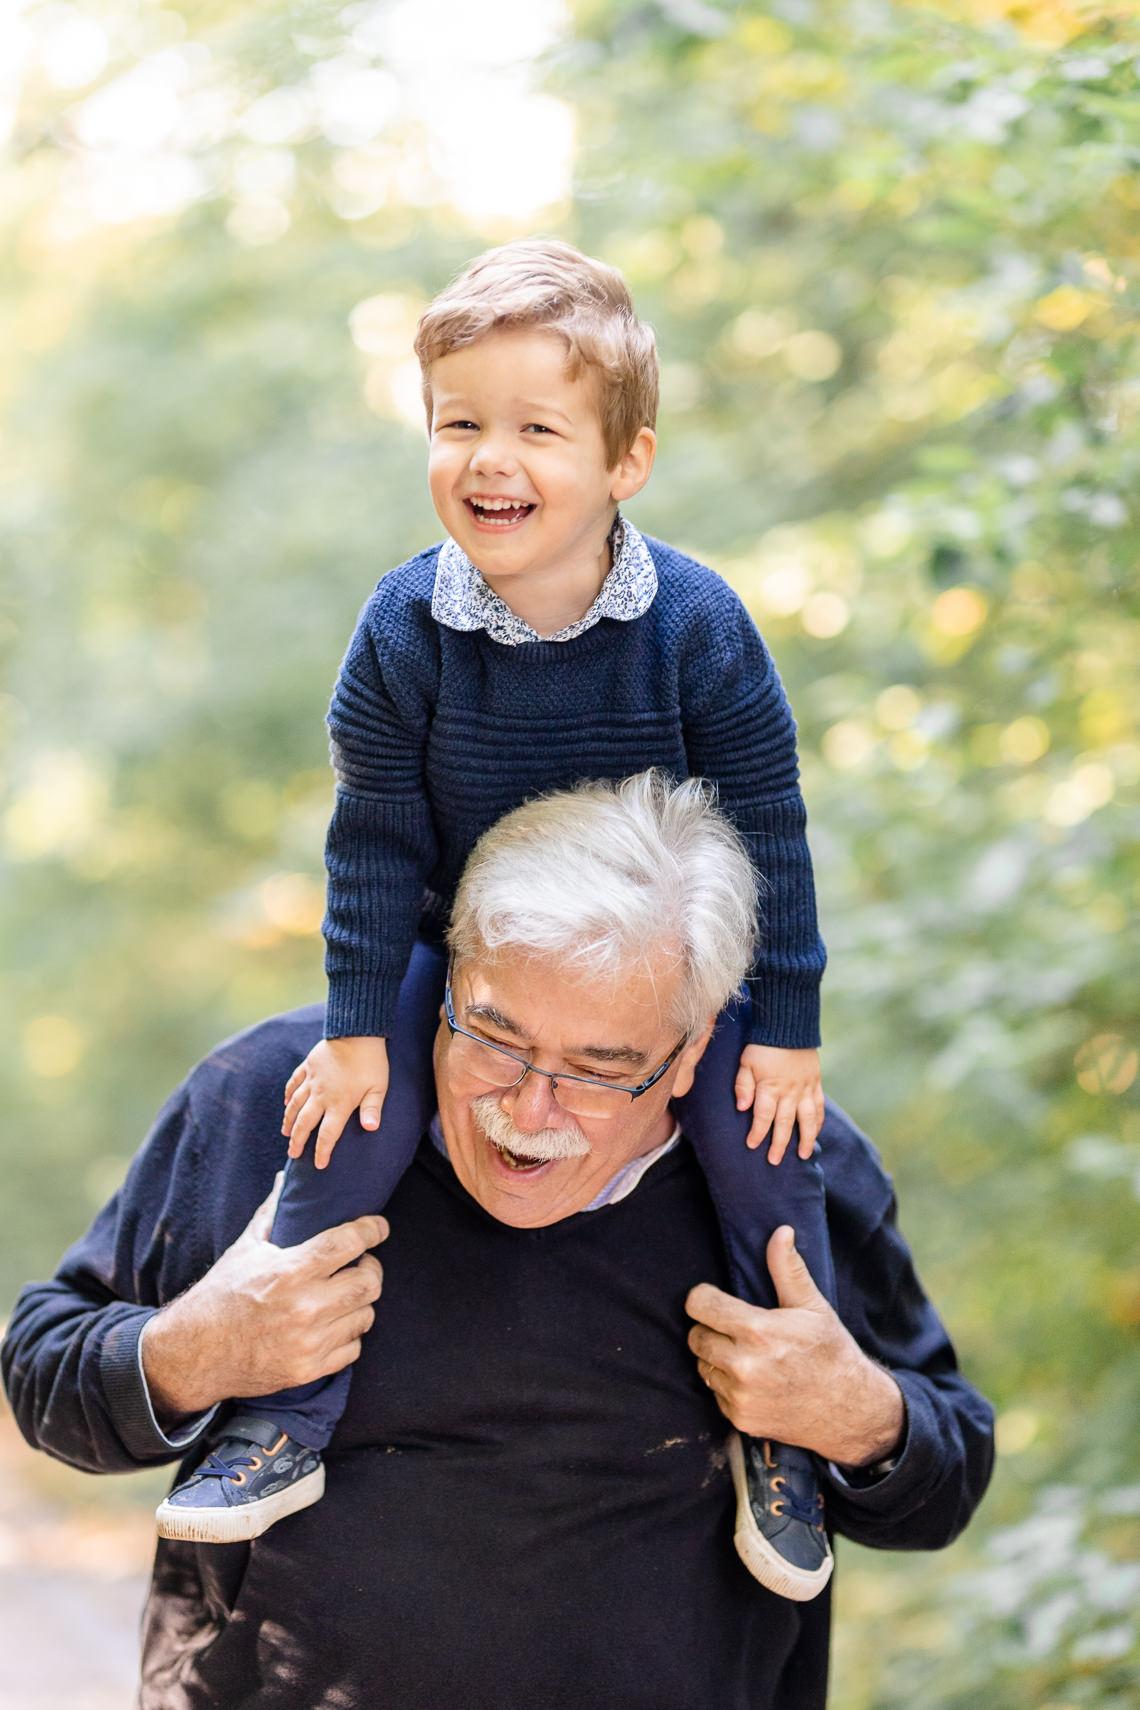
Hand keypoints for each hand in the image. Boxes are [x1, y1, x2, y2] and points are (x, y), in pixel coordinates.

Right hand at [141, 1171, 387, 1416]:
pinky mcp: (309, 1369)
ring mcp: (309, 1342)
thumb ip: (272, 1212)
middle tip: (361, 1263)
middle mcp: (304, 1307)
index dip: (371, 1230)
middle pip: (370, 1282)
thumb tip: (286, 1178)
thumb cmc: (221, 1294)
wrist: (196, 1353)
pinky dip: (348, 1334)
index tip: (378, 1227)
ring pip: (366, 1315)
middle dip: (371, 1267)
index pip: (348, 1243)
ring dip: (360, 1302)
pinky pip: (353, 1348)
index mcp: (289, 1271)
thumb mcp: (245, 1248)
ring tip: (344, 1294)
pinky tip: (333, 1324)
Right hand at [283, 1035, 389, 1168]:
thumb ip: (373, 1109)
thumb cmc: (372, 1062)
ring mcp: (312, 1080)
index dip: (322, 1151)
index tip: (319, 1165)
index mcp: (339, 1103)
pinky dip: (289, 1094)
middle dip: (297, 1141)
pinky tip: (286, 1102)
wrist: (357, 1031)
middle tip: (293, 1154)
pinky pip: (294, 1083)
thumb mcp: (378, 1087)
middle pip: (304, 1124)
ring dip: (289, 1121)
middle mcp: (321, 1095)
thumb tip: (371, 1129)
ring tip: (285, 1134)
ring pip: (295, 1105)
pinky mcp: (308, 1066)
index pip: (328, 1134)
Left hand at [685, 1226, 903, 1466]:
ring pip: (703, 1365)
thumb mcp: (813, 1306)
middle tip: (735, 1328)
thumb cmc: (831, 1352)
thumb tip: (781, 1231)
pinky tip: (753, 1379)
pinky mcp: (740, 1419)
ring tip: (747, 1353)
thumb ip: (787, 1269)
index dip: (704, 1297)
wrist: (850, 1411)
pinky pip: (715, 1392)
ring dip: (716, 1357)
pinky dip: (727, 1384)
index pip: (699, 1305)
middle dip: (710, 1328)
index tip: (715, 1298)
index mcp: (758, 1331)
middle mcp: (743, 1366)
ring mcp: (740, 1396)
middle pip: (695, 1336)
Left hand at [735, 1044, 822, 1162]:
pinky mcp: (815, 1083)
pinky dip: (818, 1121)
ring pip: (807, 1119)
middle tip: (774, 1161)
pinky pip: (819, 1106)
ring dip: (805, 1138)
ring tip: (802, 1156)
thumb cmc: (762, 1044)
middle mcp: (789, 1091)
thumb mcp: (746, 1062)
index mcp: (770, 1086)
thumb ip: (743, 1085)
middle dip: (779, 1144)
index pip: (763, 1116)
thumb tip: (742, 1107)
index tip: (753, 1145)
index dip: (758, 1133)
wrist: (789, 1025)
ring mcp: (805, 1088)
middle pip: (785, 1123)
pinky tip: (816, 1133)